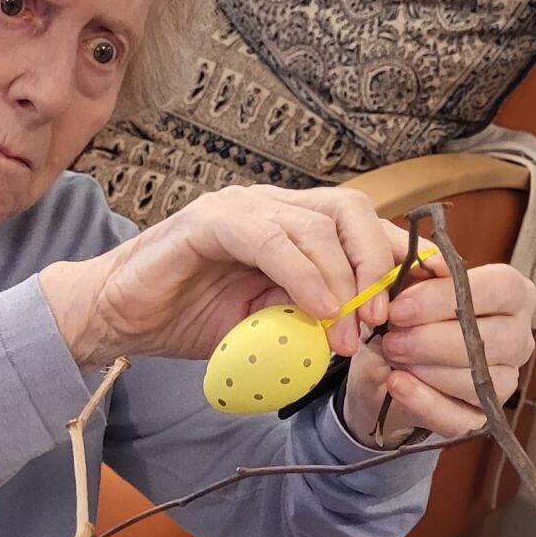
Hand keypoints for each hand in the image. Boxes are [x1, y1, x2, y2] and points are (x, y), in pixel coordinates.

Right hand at [41, 184, 409, 368]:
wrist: (115, 319)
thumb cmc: (185, 319)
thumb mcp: (267, 325)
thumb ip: (311, 318)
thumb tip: (364, 329)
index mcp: (288, 225)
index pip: (359, 224)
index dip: (395, 256)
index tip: (420, 299)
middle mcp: (269, 206)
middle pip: (349, 210)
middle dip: (377, 263)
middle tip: (381, 318)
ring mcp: (240, 207)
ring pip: (317, 223)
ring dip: (343, 281)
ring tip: (347, 330)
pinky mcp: (210, 221)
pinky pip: (272, 239)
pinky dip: (304, 275)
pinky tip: (318, 310)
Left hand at [339, 254, 535, 445]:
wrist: (381, 366)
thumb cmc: (405, 316)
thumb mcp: (404, 282)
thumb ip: (417, 266)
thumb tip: (434, 264)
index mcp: (512, 294)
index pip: (501, 288)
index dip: (447, 298)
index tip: (400, 307)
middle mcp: (518, 338)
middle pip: (495, 339)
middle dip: (434, 339)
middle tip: (391, 338)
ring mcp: (505, 381)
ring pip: (480, 380)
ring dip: (428, 369)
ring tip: (391, 357)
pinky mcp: (480, 418)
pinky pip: (459, 417)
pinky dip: (423, 401)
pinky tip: (397, 384)